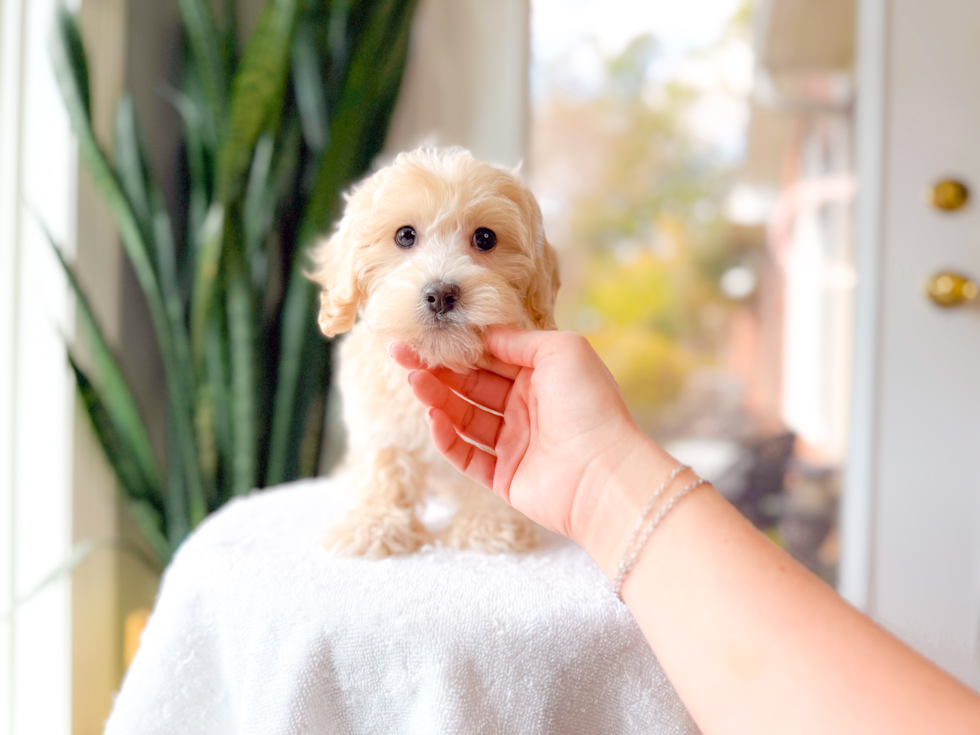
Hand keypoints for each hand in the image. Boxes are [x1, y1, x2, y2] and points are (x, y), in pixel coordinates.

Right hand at [389, 328, 671, 551]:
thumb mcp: (561, 350)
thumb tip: (483, 332)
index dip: (458, 346)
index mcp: (542, 376)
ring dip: (438, 399)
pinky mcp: (505, 477)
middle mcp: (527, 407)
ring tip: (415, 383)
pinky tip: (433, 418)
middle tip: (403, 357)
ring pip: (465, 418)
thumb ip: (518, 338)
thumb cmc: (589, 405)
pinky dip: (447, 438)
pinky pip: (467, 456)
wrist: (604, 474)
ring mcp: (516, 444)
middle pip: (472, 385)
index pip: (490, 356)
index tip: (425, 335)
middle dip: (438, 370)